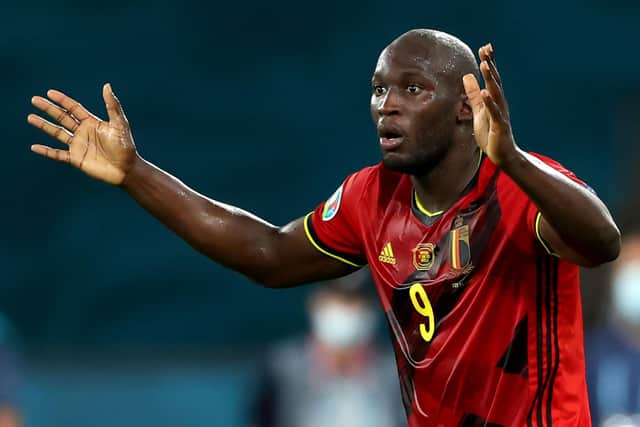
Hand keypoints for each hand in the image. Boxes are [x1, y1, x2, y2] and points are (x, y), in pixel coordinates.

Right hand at [28, 83, 136, 185]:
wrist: (126, 169)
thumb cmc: (125, 146)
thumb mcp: (119, 124)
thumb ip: (112, 105)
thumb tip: (107, 85)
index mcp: (92, 123)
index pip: (74, 108)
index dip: (62, 100)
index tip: (49, 92)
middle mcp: (83, 132)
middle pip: (62, 117)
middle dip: (49, 109)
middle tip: (34, 100)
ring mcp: (78, 145)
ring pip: (57, 133)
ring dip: (44, 125)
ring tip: (30, 117)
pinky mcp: (76, 159)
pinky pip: (57, 154)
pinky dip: (46, 151)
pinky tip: (34, 147)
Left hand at [462, 44, 518, 166]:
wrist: (502, 154)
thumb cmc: (490, 133)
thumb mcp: (478, 111)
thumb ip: (473, 94)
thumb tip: (467, 76)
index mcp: (494, 99)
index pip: (491, 78)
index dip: (489, 62)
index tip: (485, 47)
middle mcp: (499, 103)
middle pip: (495, 81)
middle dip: (491, 65)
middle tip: (486, 48)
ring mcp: (501, 114)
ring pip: (496, 93)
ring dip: (491, 79)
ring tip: (485, 65)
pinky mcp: (500, 126)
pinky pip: (495, 112)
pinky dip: (490, 102)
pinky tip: (485, 93)